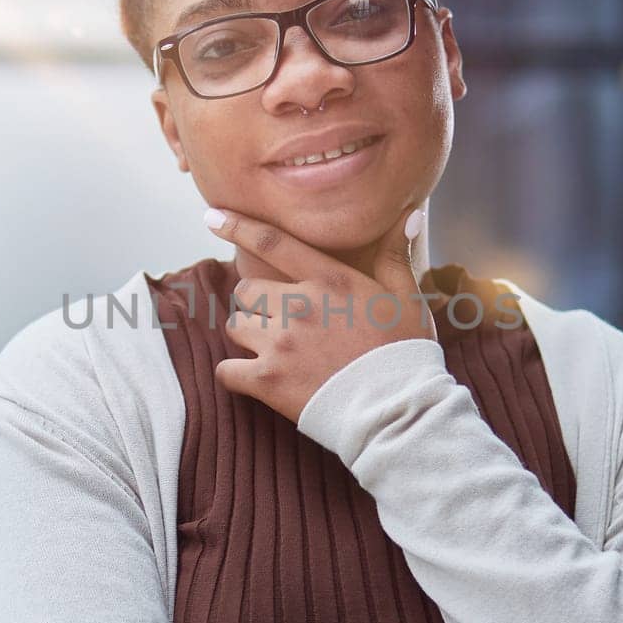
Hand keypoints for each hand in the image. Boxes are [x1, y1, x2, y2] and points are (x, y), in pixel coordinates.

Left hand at [204, 205, 435, 423]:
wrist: (398, 409)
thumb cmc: (405, 352)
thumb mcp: (407, 298)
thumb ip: (396, 255)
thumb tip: (411, 213)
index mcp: (329, 280)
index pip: (272, 242)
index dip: (237, 226)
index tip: (212, 217)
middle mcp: (298, 305)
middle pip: (247, 290)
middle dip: (258, 304)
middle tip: (281, 323)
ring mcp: (280, 342)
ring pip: (235, 326)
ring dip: (248, 337)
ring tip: (275, 353)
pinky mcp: (267, 379)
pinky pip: (226, 370)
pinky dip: (235, 375)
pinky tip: (253, 380)